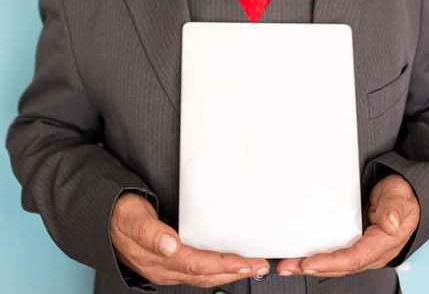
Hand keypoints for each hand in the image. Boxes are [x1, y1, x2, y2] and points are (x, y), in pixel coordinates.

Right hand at [111, 192, 269, 286]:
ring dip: (229, 272)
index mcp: (159, 259)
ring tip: (251, 267)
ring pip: (203, 276)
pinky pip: (197, 272)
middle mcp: (165, 268)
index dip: (224, 265)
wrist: (103, 220)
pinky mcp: (168, 263)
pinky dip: (216, 269)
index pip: (198, 265)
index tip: (246, 262)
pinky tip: (226, 265)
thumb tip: (170, 244)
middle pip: (206, 275)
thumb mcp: (132, 217)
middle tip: (260, 265)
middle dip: (235, 271)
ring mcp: (167, 268)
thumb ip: (149, 231)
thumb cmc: (119, 215)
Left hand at [275, 174, 419, 277]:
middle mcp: (370, 250)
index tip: (309, 263)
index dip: (331, 262)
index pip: (354, 258)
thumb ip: (393, 209)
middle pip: (339, 265)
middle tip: (288, 266)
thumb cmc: (402, 196)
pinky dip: (317, 255)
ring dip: (310, 264)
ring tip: (287, 264)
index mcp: (382, 243)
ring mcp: (361, 246)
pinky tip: (300, 254)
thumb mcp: (399, 197)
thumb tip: (389, 224)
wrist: (404, 191)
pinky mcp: (353, 239)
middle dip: (312, 267)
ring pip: (334, 262)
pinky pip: (334, 252)